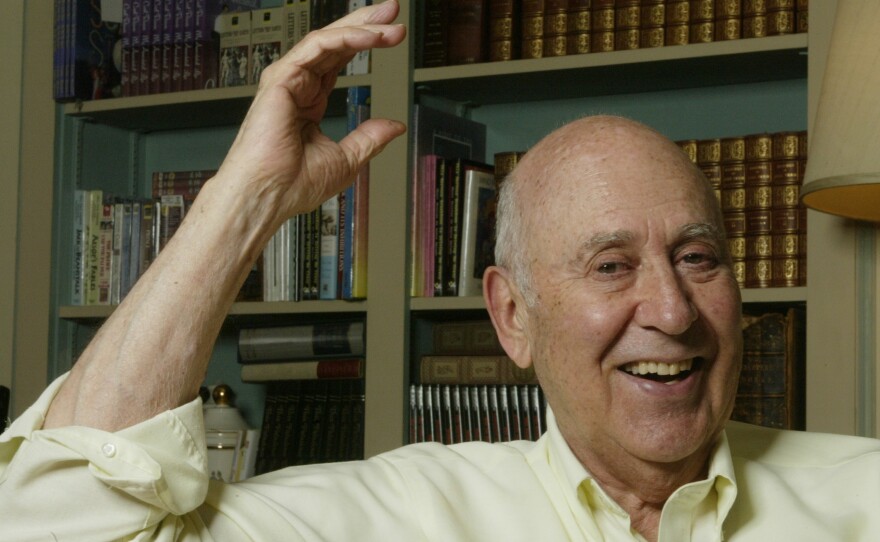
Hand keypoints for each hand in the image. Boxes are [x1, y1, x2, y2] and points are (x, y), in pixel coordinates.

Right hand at [216, 0, 406, 228]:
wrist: (267, 195)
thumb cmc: (292, 185)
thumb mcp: (346, 159)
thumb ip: (369, 138)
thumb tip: (393, 126)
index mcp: (308, 102)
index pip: (338, 62)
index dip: (365, 44)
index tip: (392, 36)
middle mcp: (297, 86)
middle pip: (334, 44)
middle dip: (366, 24)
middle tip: (393, 12)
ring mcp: (287, 79)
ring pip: (327, 39)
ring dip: (361, 28)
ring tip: (390, 24)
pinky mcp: (282, 78)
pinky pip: (317, 46)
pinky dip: (346, 38)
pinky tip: (369, 37)